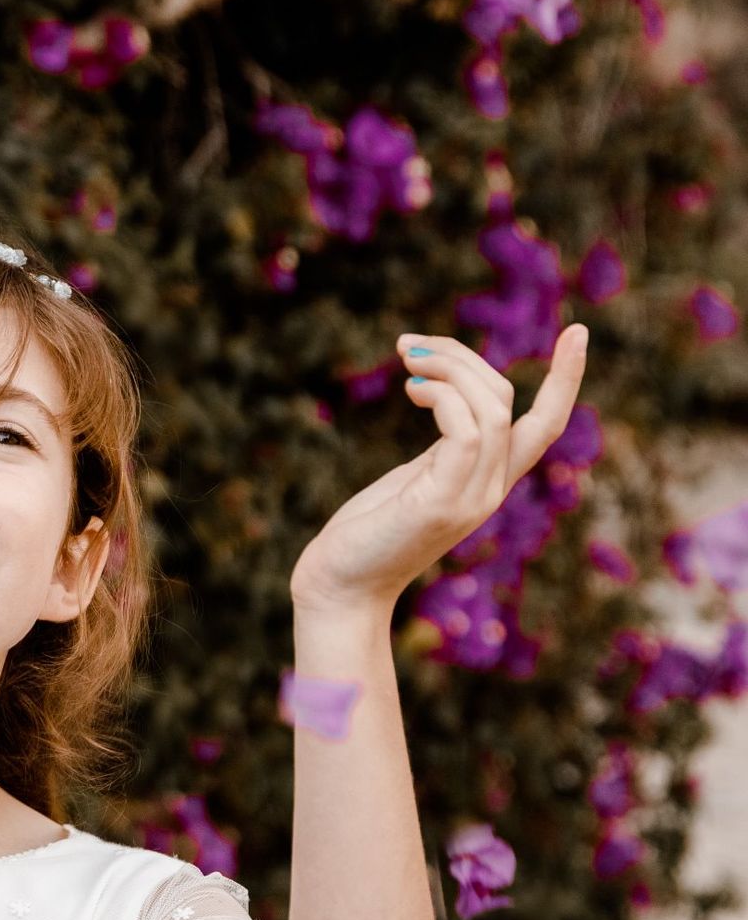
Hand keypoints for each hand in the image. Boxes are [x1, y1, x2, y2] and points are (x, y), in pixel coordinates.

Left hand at [289, 322, 589, 613]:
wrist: (341, 589)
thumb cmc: (369, 533)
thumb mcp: (415, 479)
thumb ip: (442, 446)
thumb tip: (439, 390)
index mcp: (489, 481)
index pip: (544, 426)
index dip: (565, 380)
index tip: (577, 331)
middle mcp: (490, 490)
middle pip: (506, 400)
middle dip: (461, 358)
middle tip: (409, 347)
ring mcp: (471, 499)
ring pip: (492, 409)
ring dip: (449, 369)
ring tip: (406, 363)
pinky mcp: (442, 503)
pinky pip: (467, 432)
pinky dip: (443, 398)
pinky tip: (412, 390)